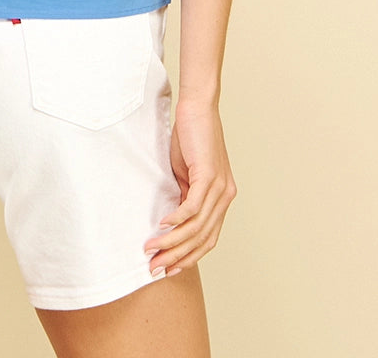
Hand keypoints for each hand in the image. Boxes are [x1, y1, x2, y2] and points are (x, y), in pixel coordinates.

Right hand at [144, 100, 235, 274]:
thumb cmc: (191, 137)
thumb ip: (184, 195)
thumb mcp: (187, 173)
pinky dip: (177, 219)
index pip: (207, 239)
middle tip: (155, 268)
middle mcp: (225, 197)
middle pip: (202, 239)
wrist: (199, 108)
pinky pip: (192, 206)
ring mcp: (219, 188)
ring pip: (196, 227)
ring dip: (172, 242)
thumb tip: (172, 220)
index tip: (167, 268)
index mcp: (222, 198)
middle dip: (177, 257)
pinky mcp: (209, 176)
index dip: (188, 257)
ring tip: (152, 249)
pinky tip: (161, 225)